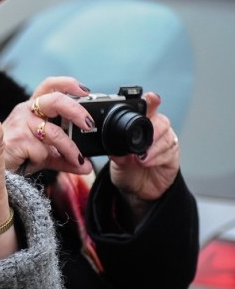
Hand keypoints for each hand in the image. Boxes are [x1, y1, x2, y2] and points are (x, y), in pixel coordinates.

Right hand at [2, 77, 93, 174]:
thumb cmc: (17, 155)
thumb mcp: (46, 153)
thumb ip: (66, 157)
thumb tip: (86, 166)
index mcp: (33, 108)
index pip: (50, 86)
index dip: (68, 84)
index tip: (86, 91)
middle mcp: (26, 111)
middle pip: (55, 100)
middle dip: (76, 111)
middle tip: (88, 124)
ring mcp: (21, 124)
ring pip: (54, 133)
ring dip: (70, 148)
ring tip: (77, 159)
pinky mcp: (18, 139)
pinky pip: (42, 150)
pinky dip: (47, 159)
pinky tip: (39, 163)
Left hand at [108, 91, 179, 212]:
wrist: (135, 190)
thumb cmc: (126, 169)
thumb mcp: (116, 161)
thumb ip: (117, 153)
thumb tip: (115, 149)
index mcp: (140, 126)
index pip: (148, 109)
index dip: (151, 102)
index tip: (151, 97)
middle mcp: (155, 131)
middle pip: (162, 121)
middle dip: (154, 128)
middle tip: (146, 138)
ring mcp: (165, 143)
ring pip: (167, 136)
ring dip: (154, 147)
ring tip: (140, 158)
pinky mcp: (173, 156)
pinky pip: (169, 152)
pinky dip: (157, 157)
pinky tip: (147, 162)